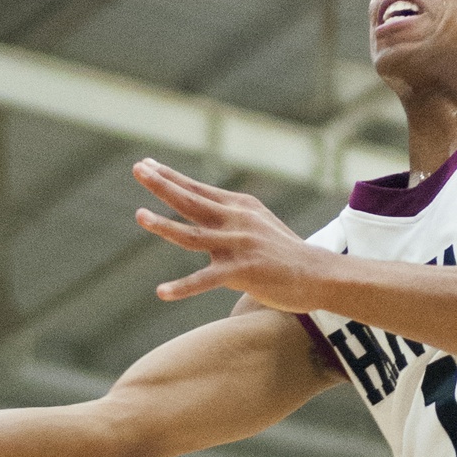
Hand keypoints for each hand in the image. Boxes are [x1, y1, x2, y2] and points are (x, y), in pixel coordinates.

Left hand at [132, 159, 329, 309]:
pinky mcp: (241, 272)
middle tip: (138, 169)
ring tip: (139, 215)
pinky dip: (182, 287)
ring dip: (164, 225)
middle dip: (162, 184)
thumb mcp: (258, 223)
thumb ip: (231, 215)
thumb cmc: (285, 252)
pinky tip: (161, 292)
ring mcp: (238, 246)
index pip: (198, 188)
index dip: (170, 176)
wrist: (318, 274)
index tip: (146, 164)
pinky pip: (205, 281)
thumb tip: (204, 207)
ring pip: (193, 235)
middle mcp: (236, 220)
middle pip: (191, 201)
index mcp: (239, 206)